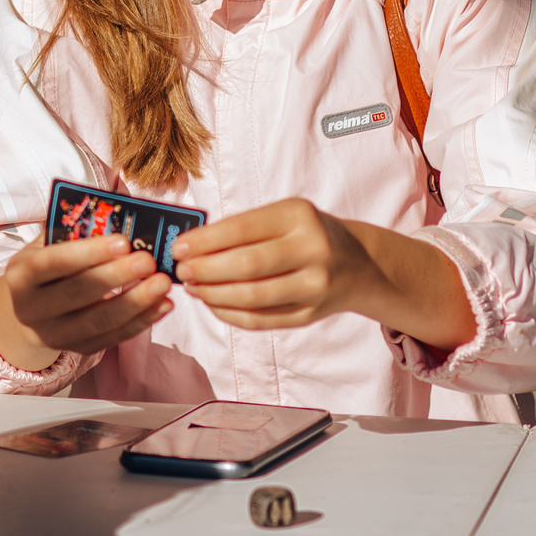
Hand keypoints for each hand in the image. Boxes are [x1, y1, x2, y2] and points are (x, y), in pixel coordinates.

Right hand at [0, 235, 171, 370]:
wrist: (28, 310)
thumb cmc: (46, 266)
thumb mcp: (48, 245)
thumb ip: (75, 232)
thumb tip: (120, 219)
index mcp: (21, 275)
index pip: (55, 263)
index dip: (89, 253)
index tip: (123, 241)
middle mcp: (31, 309)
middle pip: (78, 293)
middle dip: (117, 276)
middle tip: (149, 261)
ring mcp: (53, 335)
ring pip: (99, 321)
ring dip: (136, 302)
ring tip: (163, 283)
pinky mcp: (77, 349)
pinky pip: (112, 338)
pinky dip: (141, 322)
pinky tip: (164, 305)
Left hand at [173, 199, 475, 349]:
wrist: (357, 264)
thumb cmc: (307, 234)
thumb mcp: (284, 216)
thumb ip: (243, 229)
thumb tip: (192, 247)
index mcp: (300, 216)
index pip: (243, 229)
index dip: (205, 241)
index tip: (179, 248)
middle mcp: (313, 249)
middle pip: (247, 265)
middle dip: (206, 270)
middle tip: (182, 272)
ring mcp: (314, 286)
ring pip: (253, 297)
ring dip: (214, 295)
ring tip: (194, 289)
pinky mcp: (310, 314)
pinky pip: (261, 320)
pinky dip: (230, 314)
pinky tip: (213, 304)